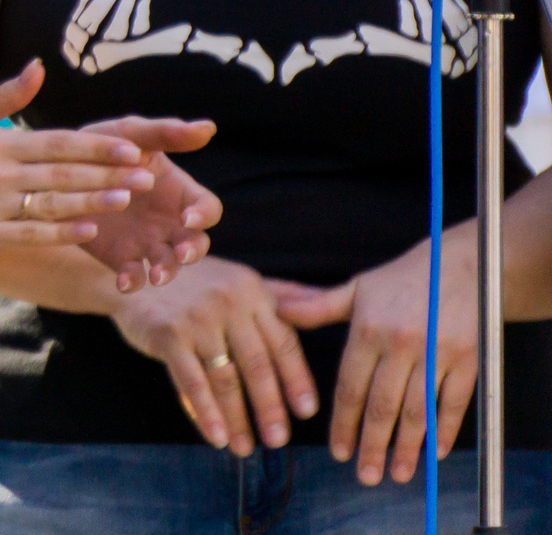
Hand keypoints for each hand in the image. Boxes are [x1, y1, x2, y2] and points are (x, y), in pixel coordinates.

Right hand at [0, 61, 155, 255]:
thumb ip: (5, 96)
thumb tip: (39, 68)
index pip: (57, 143)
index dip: (97, 147)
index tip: (132, 149)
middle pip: (63, 174)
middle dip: (109, 175)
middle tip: (148, 177)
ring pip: (52, 206)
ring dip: (92, 203)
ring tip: (126, 200)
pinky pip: (30, 235)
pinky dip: (61, 233)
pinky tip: (89, 230)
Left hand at [76, 114, 220, 290]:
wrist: (59, 169)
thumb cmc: (103, 147)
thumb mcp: (130, 134)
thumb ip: (165, 132)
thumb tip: (209, 127)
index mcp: (179, 192)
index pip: (207, 208)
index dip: (203, 214)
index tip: (188, 216)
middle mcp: (169, 222)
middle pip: (196, 243)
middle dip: (193, 250)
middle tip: (182, 253)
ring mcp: (148, 243)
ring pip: (169, 264)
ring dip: (168, 271)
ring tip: (157, 274)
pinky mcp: (122, 259)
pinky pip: (134, 276)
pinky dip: (133, 281)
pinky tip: (124, 282)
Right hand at [112, 254, 317, 454]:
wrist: (129, 272)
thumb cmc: (192, 282)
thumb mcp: (238, 280)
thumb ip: (283, 295)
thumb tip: (331, 304)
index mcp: (252, 291)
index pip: (283, 342)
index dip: (297, 380)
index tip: (306, 412)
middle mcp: (228, 302)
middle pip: (258, 365)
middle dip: (270, 407)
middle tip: (278, 440)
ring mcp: (197, 318)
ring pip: (225, 379)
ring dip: (238, 419)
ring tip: (245, 447)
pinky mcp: (168, 333)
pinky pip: (192, 381)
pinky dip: (206, 412)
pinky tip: (216, 436)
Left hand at [273, 227, 473, 485]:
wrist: (459, 266)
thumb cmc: (399, 280)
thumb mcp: (355, 290)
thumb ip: (315, 306)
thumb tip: (275, 308)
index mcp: (368, 329)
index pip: (350, 386)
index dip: (343, 422)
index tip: (337, 451)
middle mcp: (401, 343)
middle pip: (383, 405)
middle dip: (372, 444)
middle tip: (365, 476)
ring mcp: (436, 353)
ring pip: (418, 410)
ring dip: (407, 447)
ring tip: (397, 474)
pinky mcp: (467, 359)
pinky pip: (455, 402)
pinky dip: (446, 430)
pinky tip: (434, 453)